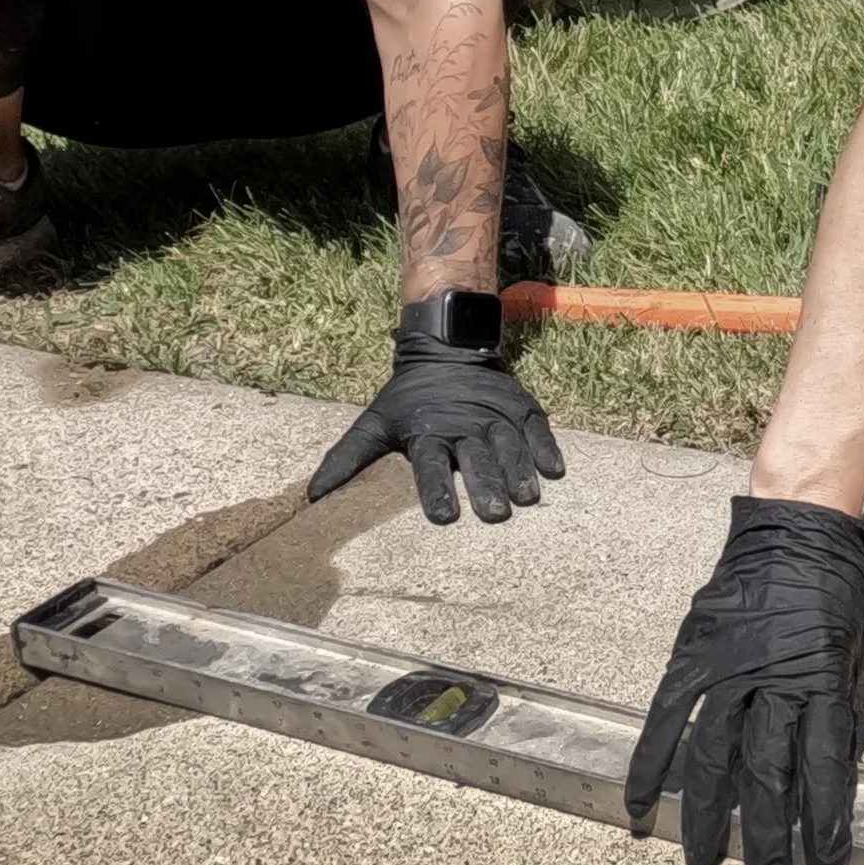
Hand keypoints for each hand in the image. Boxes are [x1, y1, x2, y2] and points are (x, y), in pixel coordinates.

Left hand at [307, 328, 564, 523]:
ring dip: (518, 472)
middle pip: (475, 459)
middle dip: (485, 485)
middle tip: (494, 513)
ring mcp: (494, 414)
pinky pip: (536, 428)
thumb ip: (346, 459)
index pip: (430, 466)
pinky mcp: (520, 406)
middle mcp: (463, 425)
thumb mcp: (375, 422)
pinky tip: (553, 469)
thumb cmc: (408, 397)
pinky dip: (545, 447)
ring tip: (526, 496)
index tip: (444, 517)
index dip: (437, 490)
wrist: (445, 347)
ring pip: (508, 446)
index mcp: (426, 432)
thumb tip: (310, 496)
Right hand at [624, 495, 863, 864]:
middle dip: (764, 840)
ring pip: (713, 758)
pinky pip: (668, 715)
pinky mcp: (694, 653)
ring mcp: (728, 669)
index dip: (824, 831)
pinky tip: (639, 801)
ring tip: (702, 862)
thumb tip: (831, 772)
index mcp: (821, 685)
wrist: (795, 528)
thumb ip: (840, 711)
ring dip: (706, 816)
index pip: (823, 775)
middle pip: (765, 778)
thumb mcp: (854, 653)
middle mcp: (773, 684)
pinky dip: (651, 759)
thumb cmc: (834, 591)